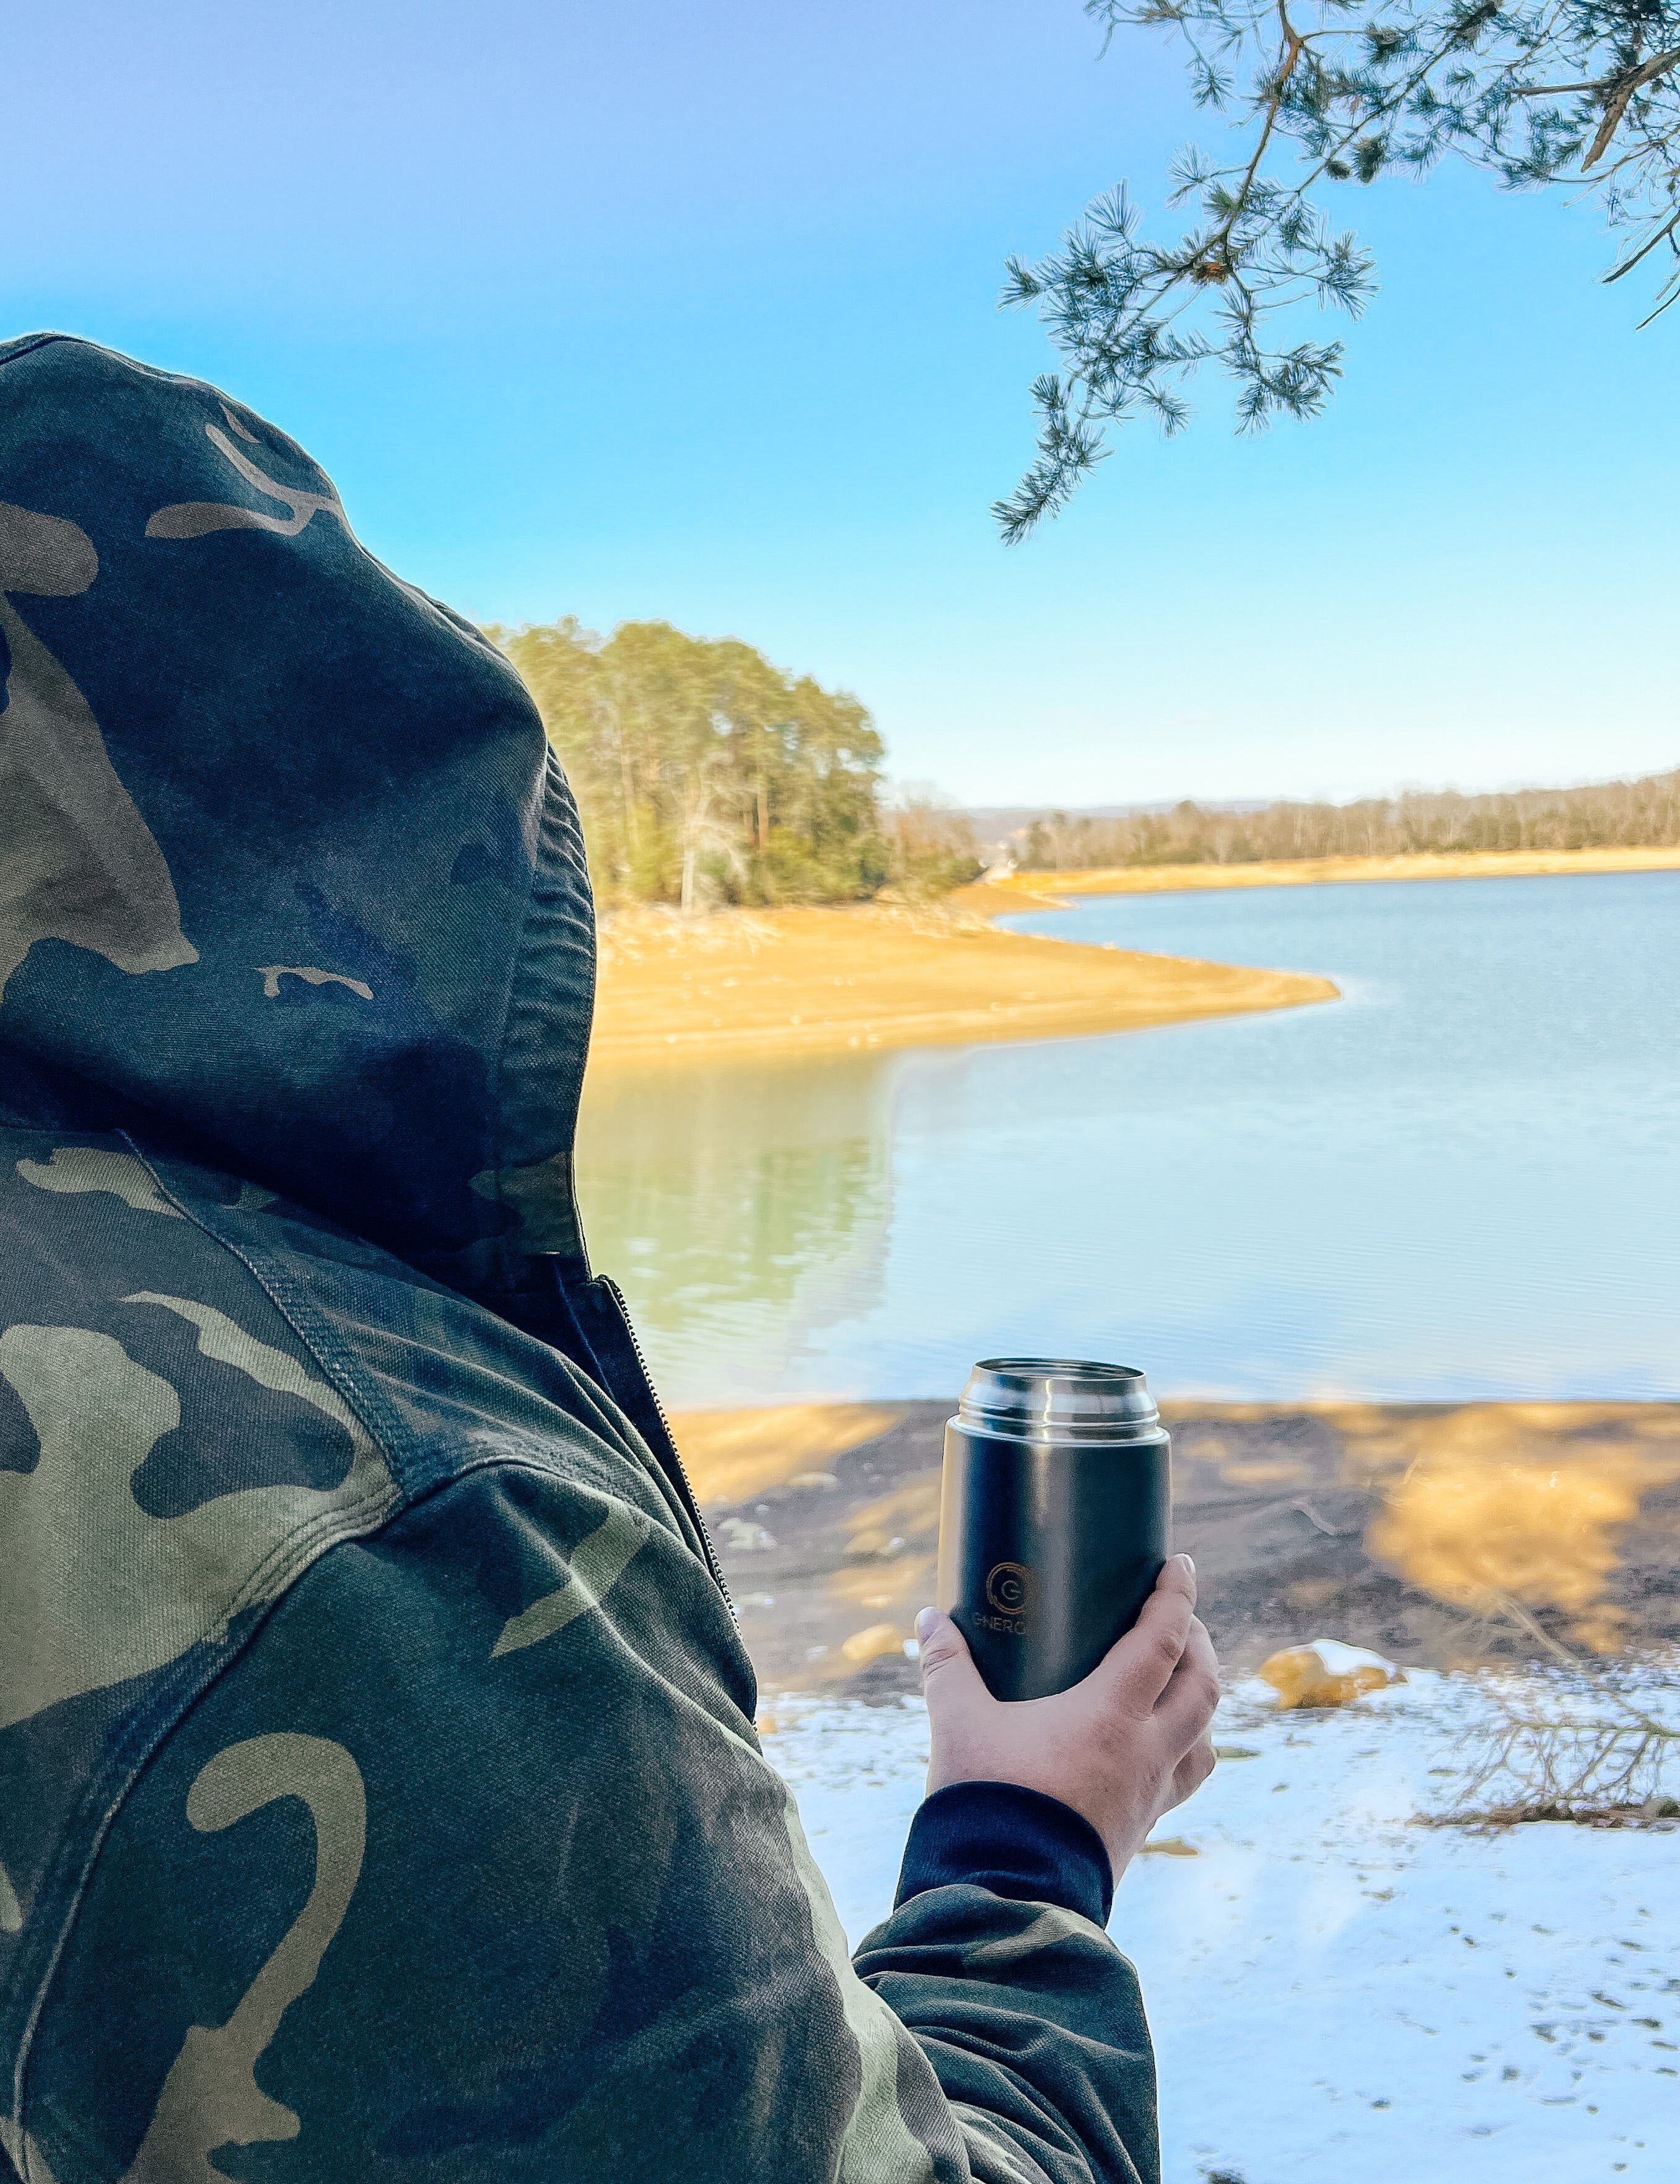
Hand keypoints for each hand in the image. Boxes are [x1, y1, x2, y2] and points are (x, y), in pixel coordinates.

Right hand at [916, 1555, 1219, 1881]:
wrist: (1003, 1901)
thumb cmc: (985, 1805)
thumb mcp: (957, 1724)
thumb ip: (945, 1667)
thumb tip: (930, 1618)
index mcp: (1110, 1717)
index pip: (1162, 1641)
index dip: (1176, 1597)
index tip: (1181, 1565)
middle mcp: (1144, 1754)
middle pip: (1201, 1688)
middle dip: (1198, 1645)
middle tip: (1179, 1620)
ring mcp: (1148, 1797)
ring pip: (1204, 1741)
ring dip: (1200, 1703)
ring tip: (1179, 1682)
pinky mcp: (1139, 1830)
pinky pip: (1181, 1781)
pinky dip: (1183, 1751)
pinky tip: (1154, 1748)